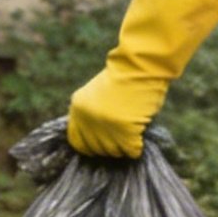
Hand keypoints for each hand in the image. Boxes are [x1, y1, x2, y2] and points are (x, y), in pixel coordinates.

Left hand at [66, 0, 217, 158]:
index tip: (104, 144)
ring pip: (114, 152)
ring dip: (125, 146)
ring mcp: (105, 127)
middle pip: (97, 149)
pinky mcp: (124, 131)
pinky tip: (141, 135)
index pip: (77, 143)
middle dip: (111, 146)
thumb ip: (93, 115)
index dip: (91, 146)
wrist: (141, 64)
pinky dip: (138, 146)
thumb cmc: (125, 76)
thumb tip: (98, 141)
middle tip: (124, 136)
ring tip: (133, 131)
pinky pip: (131, 150)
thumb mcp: (98, 94)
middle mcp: (88, 120)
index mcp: (77, 109)